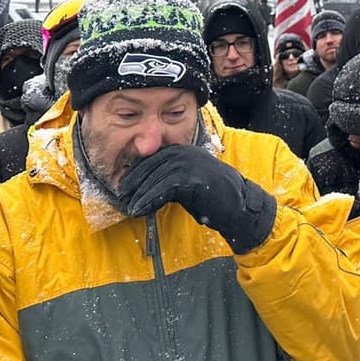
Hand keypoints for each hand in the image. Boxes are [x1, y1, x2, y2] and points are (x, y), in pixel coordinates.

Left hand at [118, 144, 277, 254]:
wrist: (239, 207)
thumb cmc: (212, 198)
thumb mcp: (186, 184)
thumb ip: (168, 180)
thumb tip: (142, 188)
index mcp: (184, 150)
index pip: (152, 158)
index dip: (135, 173)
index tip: (123, 188)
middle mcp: (186, 152)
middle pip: (150, 165)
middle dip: (133, 183)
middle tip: (121, 199)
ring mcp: (190, 163)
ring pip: (155, 177)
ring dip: (139, 194)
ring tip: (129, 208)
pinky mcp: (193, 178)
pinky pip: (164, 188)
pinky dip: (149, 199)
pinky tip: (140, 210)